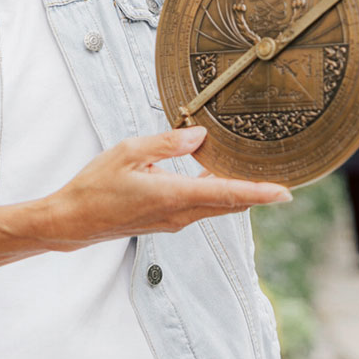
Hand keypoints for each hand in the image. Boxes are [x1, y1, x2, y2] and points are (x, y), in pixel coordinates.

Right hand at [40, 127, 291, 248]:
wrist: (74, 221)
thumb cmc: (95, 185)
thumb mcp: (128, 152)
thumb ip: (167, 143)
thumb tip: (200, 136)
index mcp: (173, 195)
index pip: (226, 194)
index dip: (258, 193)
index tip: (285, 192)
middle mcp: (179, 214)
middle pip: (229, 204)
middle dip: (257, 194)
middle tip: (284, 181)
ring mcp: (174, 221)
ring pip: (216, 206)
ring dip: (236, 193)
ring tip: (258, 175)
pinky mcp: (166, 221)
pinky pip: (201, 207)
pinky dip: (215, 194)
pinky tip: (217, 177)